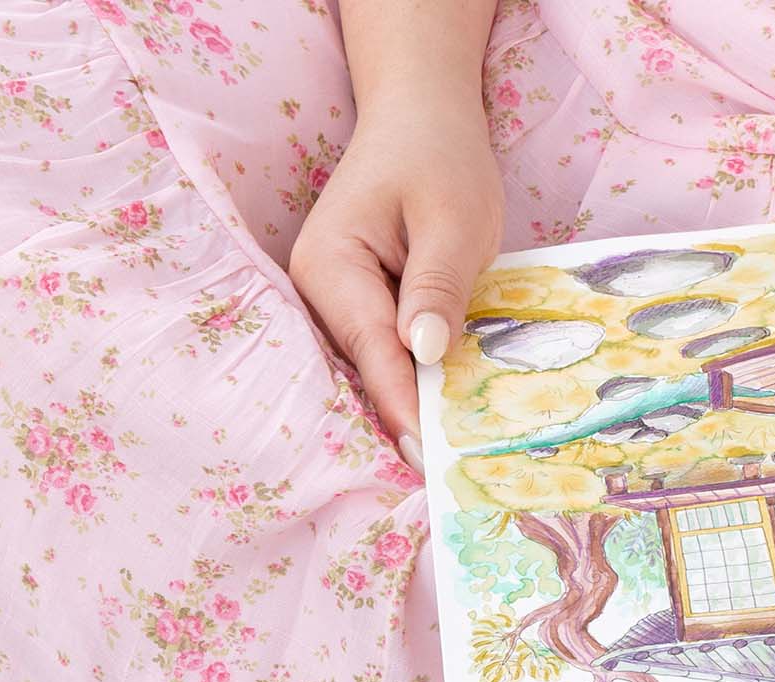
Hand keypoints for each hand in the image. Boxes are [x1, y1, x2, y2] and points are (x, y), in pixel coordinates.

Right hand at [288, 104, 502, 465]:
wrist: (422, 115)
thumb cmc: (438, 157)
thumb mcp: (453, 220)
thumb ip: (437, 287)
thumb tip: (425, 354)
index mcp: (330, 267)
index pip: (373, 353)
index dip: (405, 408)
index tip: (431, 458)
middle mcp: (319, 291)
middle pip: (369, 371)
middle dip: (409, 418)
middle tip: (451, 475)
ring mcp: (336, 303)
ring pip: (378, 371)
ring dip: (415, 406)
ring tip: (455, 457)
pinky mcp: (361, 309)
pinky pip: (389, 358)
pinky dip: (418, 382)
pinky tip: (450, 415)